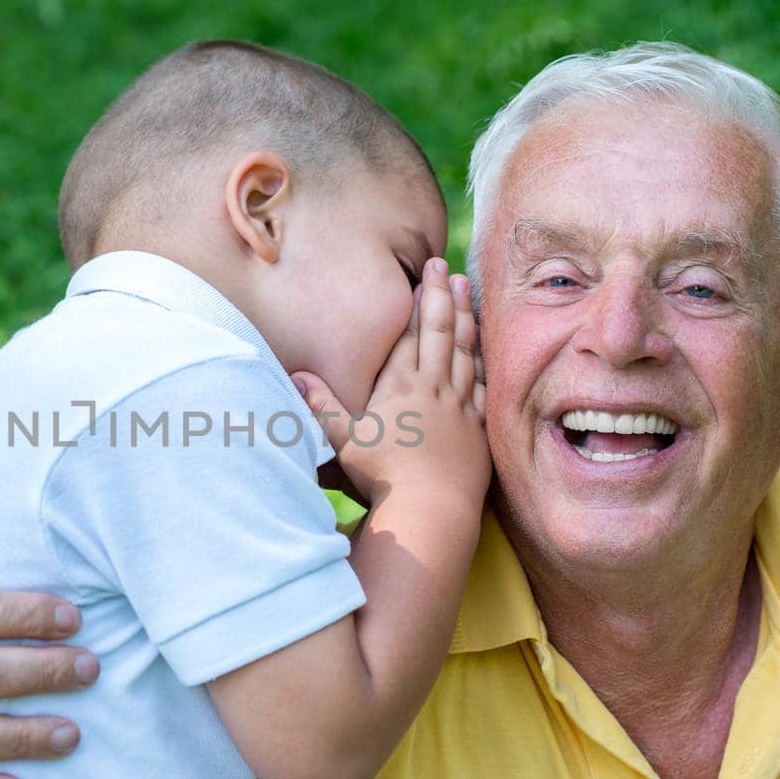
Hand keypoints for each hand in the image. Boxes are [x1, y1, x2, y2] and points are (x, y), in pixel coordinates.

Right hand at [292, 258, 489, 510]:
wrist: (430, 509)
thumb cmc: (381, 477)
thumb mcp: (342, 441)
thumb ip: (321, 406)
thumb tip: (295, 376)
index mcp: (401, 386)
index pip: (411, 332)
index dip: (419, 300)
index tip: (426, 273)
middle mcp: (434, 388)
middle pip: (442, 332)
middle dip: (444, 296)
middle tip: (447, 269)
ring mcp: (460, 407)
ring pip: (465, 352)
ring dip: (468, 318)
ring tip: (468, 291)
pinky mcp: (477, 429)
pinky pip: (482, 384)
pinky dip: (482, 361)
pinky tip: (483, 351)